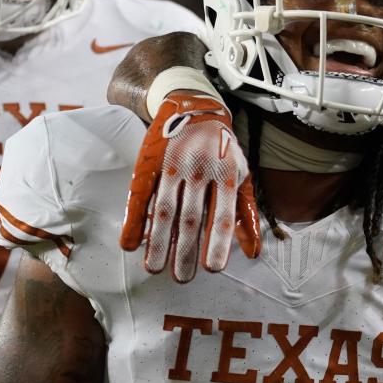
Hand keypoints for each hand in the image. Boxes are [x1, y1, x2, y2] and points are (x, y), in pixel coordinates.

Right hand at [119, 91, 260, 281]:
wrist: (192, 104)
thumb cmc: (222, 148)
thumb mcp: (242, 174)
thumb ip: (246, 213)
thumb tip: (252, 253)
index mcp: (227, 173)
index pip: (223, 214)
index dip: (217, 242)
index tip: (212, 269)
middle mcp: (200, 169)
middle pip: (191, 217)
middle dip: (184, 250)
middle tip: (181, 278)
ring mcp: (172, 165)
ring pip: (165, 209)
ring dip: (158, 242)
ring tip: (154, 268)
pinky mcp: (149, 163)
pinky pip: (140, 196)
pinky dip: (134, 220)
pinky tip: (129, 243)